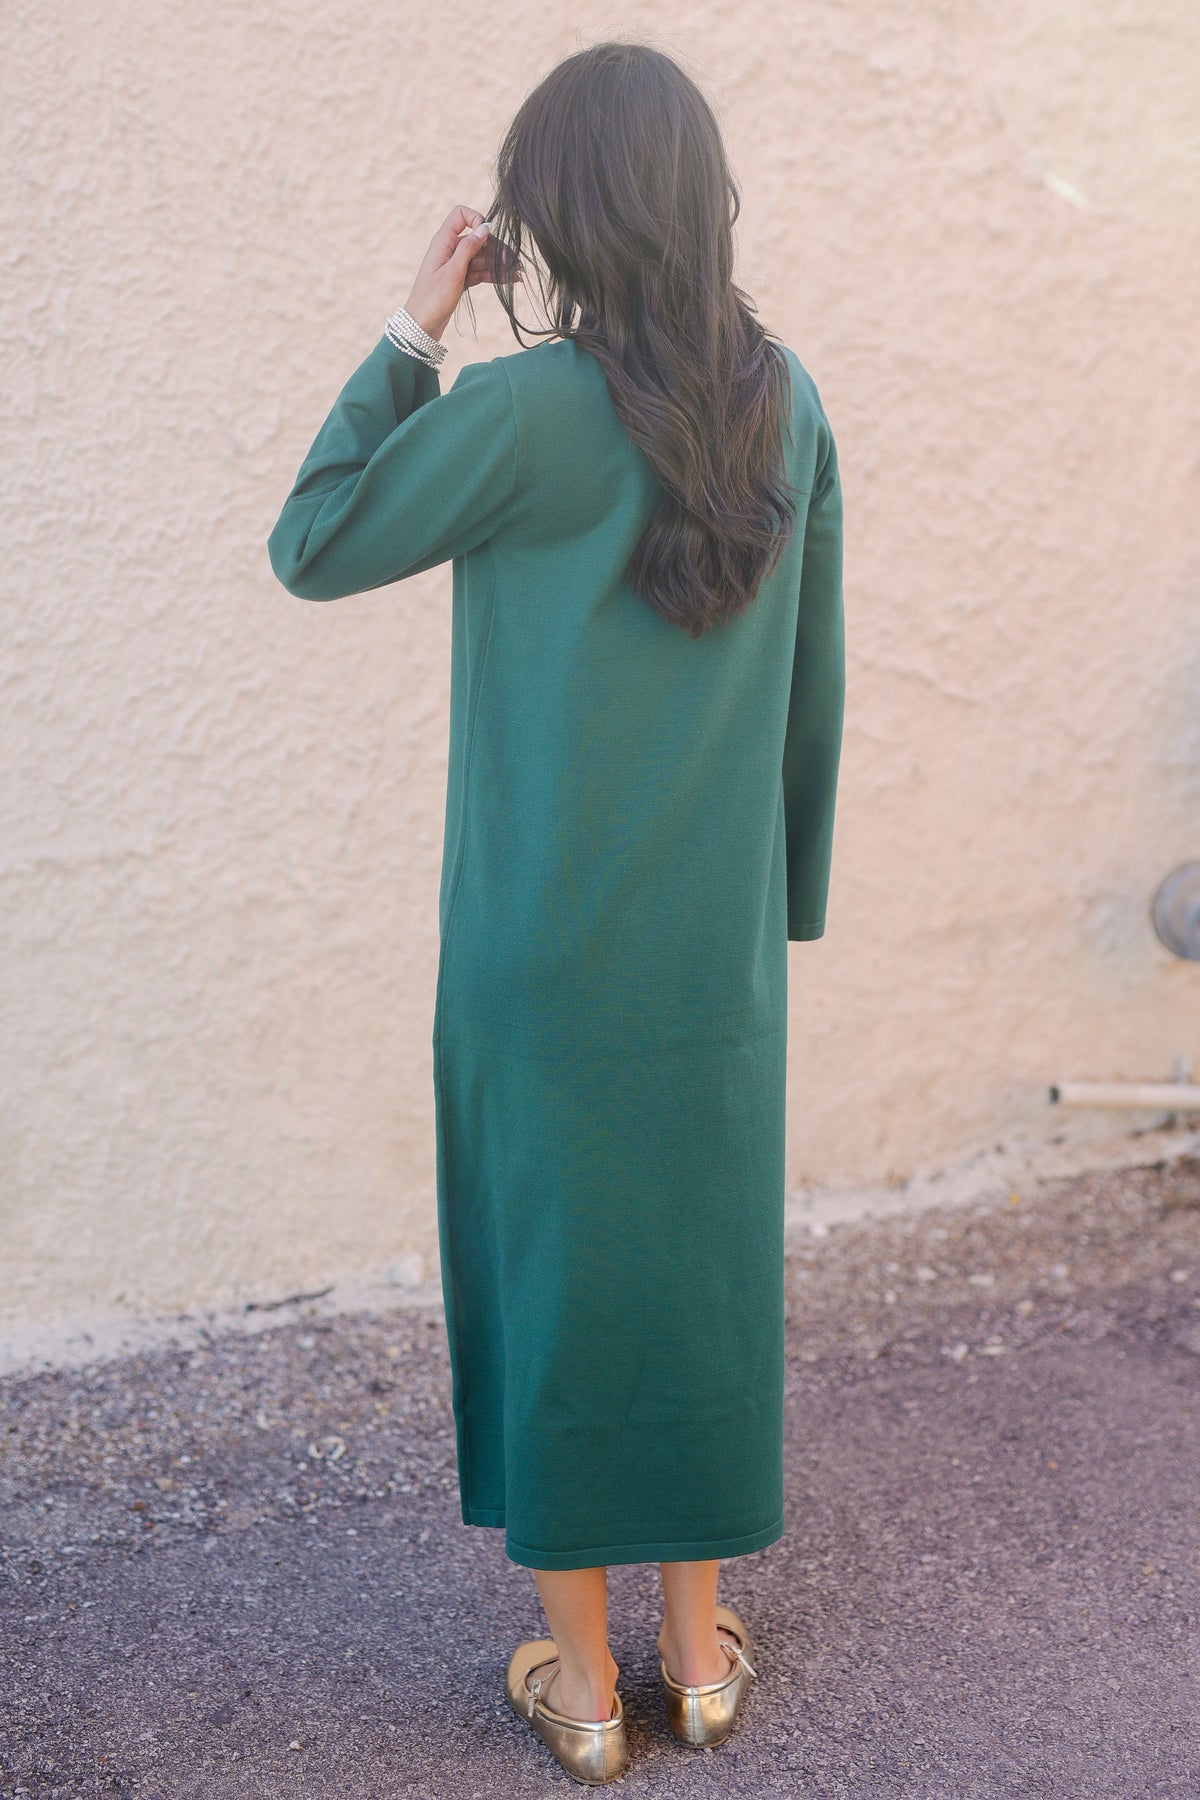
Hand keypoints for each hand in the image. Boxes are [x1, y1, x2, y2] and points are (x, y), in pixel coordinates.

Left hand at [403, 205, 520, 342]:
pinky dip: (493, 275)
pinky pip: (479, 271)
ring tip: (517, 275)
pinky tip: (508, 280)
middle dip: (496, 249)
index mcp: (443, 241)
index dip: (476, 220)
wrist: (421, 327)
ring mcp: (455, 265)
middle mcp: (449, 249)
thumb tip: (485, 227)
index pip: (461, 215)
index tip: (488, 236)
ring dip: (498, 265)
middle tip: (515, 264)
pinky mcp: (460, 279)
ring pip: (481, 257)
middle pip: (477, 239)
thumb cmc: (433, 299)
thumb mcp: (453, 272)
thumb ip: (468, 248)